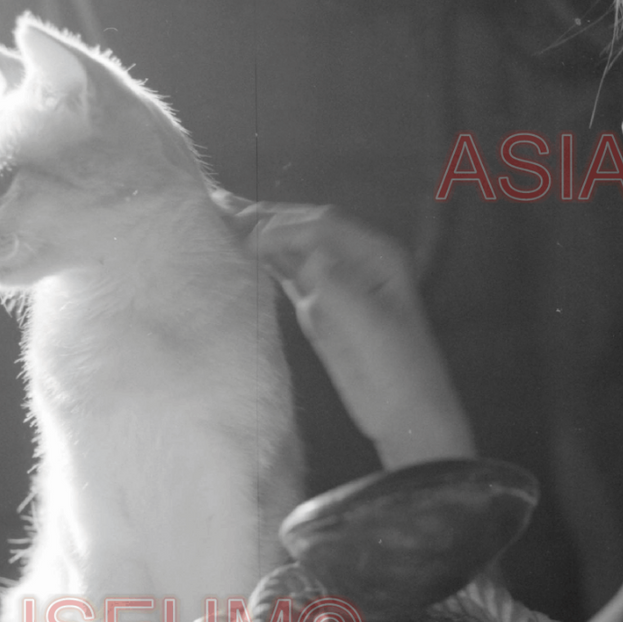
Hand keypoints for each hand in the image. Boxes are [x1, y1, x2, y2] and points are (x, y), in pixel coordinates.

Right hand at [216, 195, 474, 467]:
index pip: (322, 226)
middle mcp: (358, 260)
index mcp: (377, 254)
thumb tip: (286, 245)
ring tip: (219, 217)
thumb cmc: (394, 367)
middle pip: (305, 229)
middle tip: (217, 207)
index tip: (244, 236)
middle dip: (265, 219)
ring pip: (295, 248)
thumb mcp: (362, 320)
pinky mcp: (323, 306)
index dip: (283, 226)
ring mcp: (339, 282)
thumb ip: (326, 279)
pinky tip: (243, 251)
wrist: (405, 415)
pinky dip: (267, 261)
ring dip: (260, 234)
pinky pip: (292, 274)